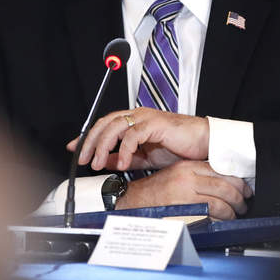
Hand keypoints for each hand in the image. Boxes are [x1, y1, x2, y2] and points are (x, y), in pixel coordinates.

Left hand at [68, 109, 209, 172]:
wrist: (204, 145)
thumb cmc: (180, 148)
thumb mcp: (144, 157)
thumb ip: (124, 158)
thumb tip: (103, 162)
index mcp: (135, 120)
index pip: (105, 124)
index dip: (88, 136)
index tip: (74, 148)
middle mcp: (138, 115)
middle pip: (105, 123)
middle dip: (90, 141)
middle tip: (82, 159)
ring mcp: (146, 118)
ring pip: (115, 127)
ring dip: (102, 146)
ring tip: (97, 164)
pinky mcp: (155, 124)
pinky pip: (133, 136)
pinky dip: (123, 150)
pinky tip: (121, 164)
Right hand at [115, 160, 251, 219]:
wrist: (132, 200)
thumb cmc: (154, 191)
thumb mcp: (176, 175)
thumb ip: (197, 176)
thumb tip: (220, 183)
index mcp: (188, 166)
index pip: (222, 171)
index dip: (239, 182)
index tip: (245, 190)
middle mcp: (188, 177)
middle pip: (226, 186)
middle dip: (240, 198)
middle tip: (244, 205)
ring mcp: (186, 192)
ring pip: (221, 201)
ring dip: (233, 211)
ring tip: (235, 215)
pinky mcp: (183, 207)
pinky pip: (211, 213)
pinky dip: (221, 219)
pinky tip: (223, 221)